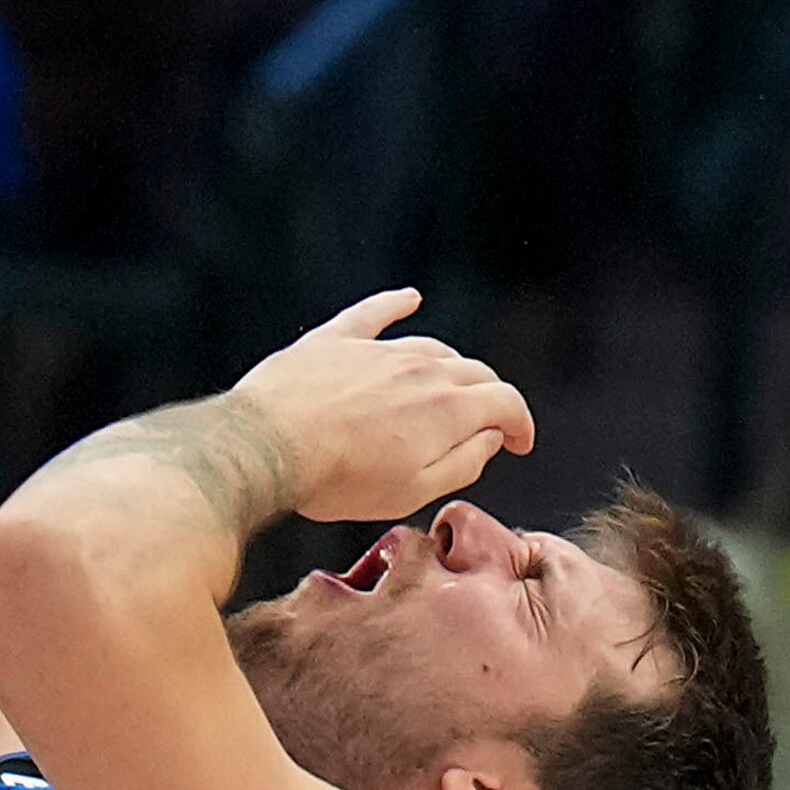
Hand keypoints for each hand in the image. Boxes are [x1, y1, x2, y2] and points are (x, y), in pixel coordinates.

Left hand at [225, 289, 534, 522]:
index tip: (520, 440)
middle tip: (486, 422)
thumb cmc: (337, 478)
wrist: (268, 445)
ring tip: (449, 386)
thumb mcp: (413, 491)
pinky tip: (408, 298)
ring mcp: (379, 350)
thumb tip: (491, 440)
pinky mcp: (337, 340)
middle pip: (474, 373)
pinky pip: (374, 313)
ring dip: (449, 367)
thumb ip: (463, 463)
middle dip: (489, 398)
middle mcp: (421, 369)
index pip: (505, 403)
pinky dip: (395, 304)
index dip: (521, 423)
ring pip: (432, 348)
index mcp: (448, 410)